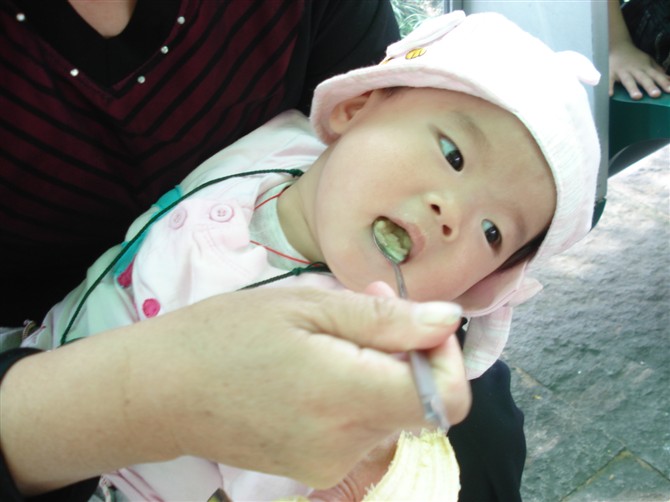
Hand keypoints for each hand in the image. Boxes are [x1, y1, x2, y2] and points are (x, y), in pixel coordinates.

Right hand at [1, 286, 468, 494]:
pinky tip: (317, 368)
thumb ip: (385, 320)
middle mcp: (349, 445)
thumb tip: (448, 321)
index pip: (447, 399)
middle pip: (420, 405)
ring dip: (379, 373)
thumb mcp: (307, 306)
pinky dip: (356, 396)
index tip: (416, 324)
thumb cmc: (227, 334)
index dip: (446, 358)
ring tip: (329, 336)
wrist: (160, 391)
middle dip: (408, 355)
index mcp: (348, 398)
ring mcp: (331, 465)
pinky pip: (362, 431)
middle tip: (363, 310)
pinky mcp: (315, 470)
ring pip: (391, 416)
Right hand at [609, 40, 669, 98]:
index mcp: (646, 68)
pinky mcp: (611, 73)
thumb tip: (669, 80)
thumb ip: (658, 71)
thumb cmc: (635, 58)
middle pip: (644, 79)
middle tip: (656, 95)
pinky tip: (610, 94)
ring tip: (637, 97)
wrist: (618, 46)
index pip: (657, 76)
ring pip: (629, 81)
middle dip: (650, 86)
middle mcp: (635, 70)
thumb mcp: (648, 62)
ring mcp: (623, 72)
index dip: (664, 83)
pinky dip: (609, 87)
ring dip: (633, 88)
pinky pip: (610, 81)